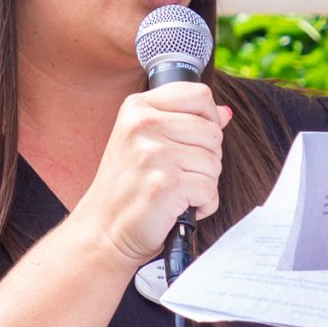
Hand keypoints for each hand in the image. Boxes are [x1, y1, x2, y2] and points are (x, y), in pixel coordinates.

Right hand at [66, 83, 229, 267]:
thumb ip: (185, 122)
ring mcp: (154, 154)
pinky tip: (177, 208)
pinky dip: (202, 205)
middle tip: (177, 175)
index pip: (199, 96)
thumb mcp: (147, 143)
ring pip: (214, 162)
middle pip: (212, 131)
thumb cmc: (128, 188)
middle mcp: (143, 124)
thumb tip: (225, 113)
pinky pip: (210, 190)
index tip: (191, 143)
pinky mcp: (165, 184)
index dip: (208, 121)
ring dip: (204, 184)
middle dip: (206, 159)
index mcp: (137, 107)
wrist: (102, 230)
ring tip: (174, 192)